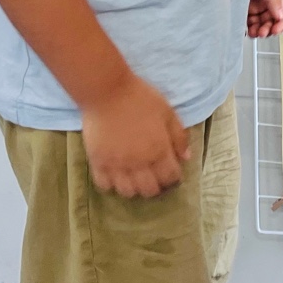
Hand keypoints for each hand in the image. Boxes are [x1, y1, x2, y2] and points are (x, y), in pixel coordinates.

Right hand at [81, 72, 189, 198]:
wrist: (107, 90)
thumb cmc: (140, 97)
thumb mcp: (167, 112)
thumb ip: (179, 136)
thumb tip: (186, 158)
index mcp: (158, 150)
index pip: (170, 178)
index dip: (174, 179)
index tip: (172, 174)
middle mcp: (138, 163)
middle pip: (149, 191)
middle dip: (156, 187)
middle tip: (155, 177)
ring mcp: (116, 165)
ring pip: (127, 192)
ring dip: (134, 188)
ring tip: (135, 178)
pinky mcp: (97, 162)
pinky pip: (105, 185)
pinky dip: (112, 184)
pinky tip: (116, 174)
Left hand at [246, 0, 282, 37]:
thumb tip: (280, 15)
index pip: (282, 11)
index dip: (281, 22)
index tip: (275, 30)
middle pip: (271, 19)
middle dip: (268, 28)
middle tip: (262, 33)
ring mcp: (251, 3)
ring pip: (259, 22)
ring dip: (258, 30)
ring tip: (253, 33)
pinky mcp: (239, 5)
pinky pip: (246, 21)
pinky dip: (247, 28)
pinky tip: (245, 29)